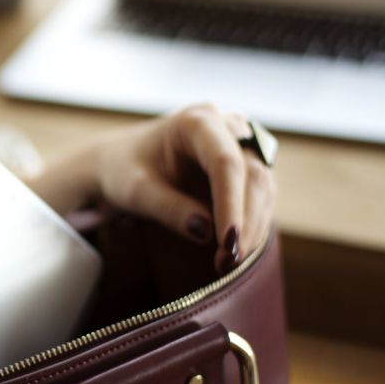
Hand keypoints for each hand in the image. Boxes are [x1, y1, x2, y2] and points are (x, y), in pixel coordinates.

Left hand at [93, 103, 276, 272]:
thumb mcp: (135, 191)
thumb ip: (168, 208)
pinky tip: (236, 250)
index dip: (231, 203)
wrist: (121, 163)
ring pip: (263, 186)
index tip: (228, 243)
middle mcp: (226, 125)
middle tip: (228, 262)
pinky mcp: (246, 165)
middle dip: (245, 221)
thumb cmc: (124, 171)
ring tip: (229, 262)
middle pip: (252, 173)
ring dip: (253, 227)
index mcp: (196, 121)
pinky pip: (261, 195)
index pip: (225, 161)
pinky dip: (253, 224)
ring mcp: (240, 143)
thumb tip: (206, 232)